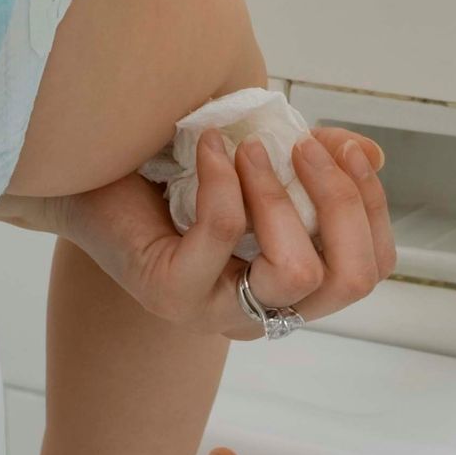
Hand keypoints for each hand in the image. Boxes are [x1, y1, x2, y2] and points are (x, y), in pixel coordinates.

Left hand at [22, 124, 396, 338]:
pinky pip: (224, 236)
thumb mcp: (258, 156)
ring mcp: (215, 308)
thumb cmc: (173, 165)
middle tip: (303, 147)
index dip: (371, 205)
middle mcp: (260, 307)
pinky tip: (207, 145)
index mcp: (290, 282)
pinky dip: (223, 180)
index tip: (341, 146)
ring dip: (278, 194)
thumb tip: (371, 154)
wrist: (84, 170)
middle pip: (351, 280)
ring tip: (246, 148)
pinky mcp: (171, 292)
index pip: (371, 267)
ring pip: (294, 273)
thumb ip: (314, 158)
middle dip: (341, 202)